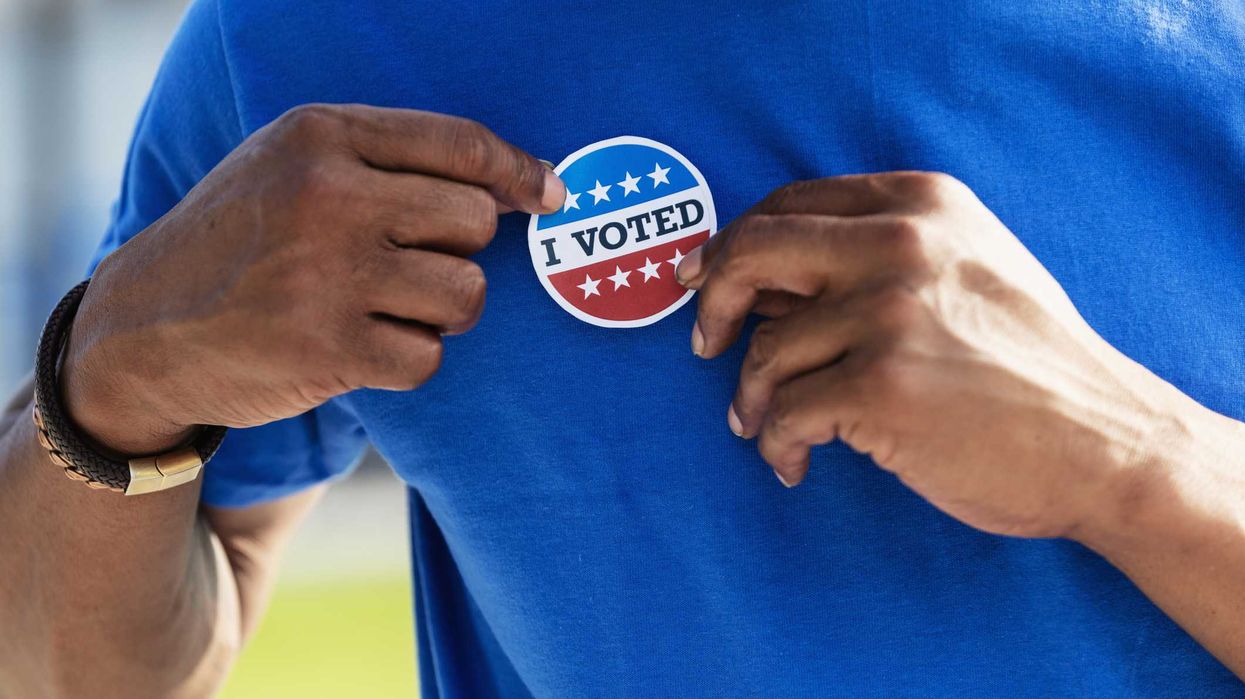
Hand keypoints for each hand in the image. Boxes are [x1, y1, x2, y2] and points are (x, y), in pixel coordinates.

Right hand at [62, 103, 564, 454]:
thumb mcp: (293, 166)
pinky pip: (430, 357)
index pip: (462, 146)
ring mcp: (329, 272)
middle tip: (403, 266)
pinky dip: (406, 360)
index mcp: (322, 135)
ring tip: (380, 307)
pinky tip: (358, 347)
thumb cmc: (242, 240)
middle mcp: (328, 195)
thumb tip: (528, 188)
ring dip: (439, 312)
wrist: (144, 328)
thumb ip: (391, 161)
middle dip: (455, 252)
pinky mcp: (330, 346)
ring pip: (466, 294)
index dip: (520, 173)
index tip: (548, 194)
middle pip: (475, 223)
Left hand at [677, 172, 1188, 538]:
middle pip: (754, 252)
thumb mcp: (966, 267)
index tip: (705, 280)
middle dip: (713, 301)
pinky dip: (776, 443)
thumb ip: (873, 254)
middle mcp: (901, 245)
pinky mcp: (881, 387)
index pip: (787, 204)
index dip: (732, 245)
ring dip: (753, 398)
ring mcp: (890, 314)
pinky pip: (785, 413)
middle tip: (705, 343)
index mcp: (920, 204)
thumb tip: (760, 279)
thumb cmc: (1027, 360)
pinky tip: (794, 461)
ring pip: (767, 350)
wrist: (1104, 440)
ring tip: (767, 426)